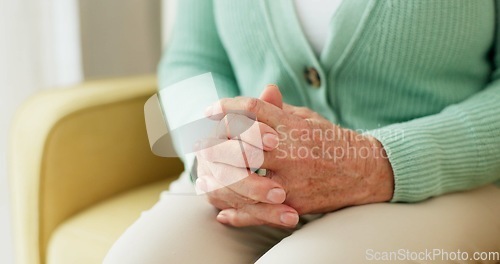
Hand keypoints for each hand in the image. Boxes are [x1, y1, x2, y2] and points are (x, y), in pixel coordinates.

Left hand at [199, 85, 393, 225]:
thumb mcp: (308, 119)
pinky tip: (223, 212)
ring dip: (220, 178)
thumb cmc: (332, 141)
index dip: (227, 107)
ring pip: (245, 179)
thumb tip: (263, 91)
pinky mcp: (297, 203)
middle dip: (216, 143)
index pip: (253, 109)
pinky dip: (238, 215)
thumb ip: (282, 110)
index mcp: (294, 126)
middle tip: (199, 145)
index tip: (209, 110)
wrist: (366, 171)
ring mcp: (293, 179)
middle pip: (241, 143)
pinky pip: (260, 211)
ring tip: (205, 177)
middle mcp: (292, 151)